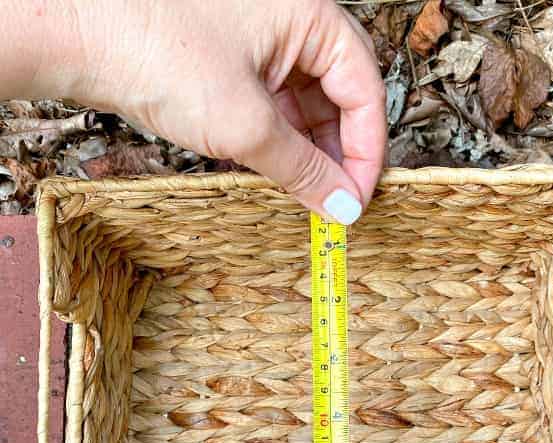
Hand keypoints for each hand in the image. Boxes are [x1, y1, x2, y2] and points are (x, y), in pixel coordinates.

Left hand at [11, 0, 385, 222]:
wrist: (78, 33)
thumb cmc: (157, 53)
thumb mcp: (245, 124)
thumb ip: (303, 170)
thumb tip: (342, 207)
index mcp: (310, 15)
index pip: (364, 89)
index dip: (367, 151)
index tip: (358, 200)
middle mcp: (291, 21)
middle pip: (340, 95)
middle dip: (340, 154)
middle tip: (336, 206)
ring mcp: (260, 38)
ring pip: (306, 103)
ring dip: (310, 152)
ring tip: (309, 197)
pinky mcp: (232, 59)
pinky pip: (275, 103)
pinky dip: (281, 140)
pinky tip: (281, 172)